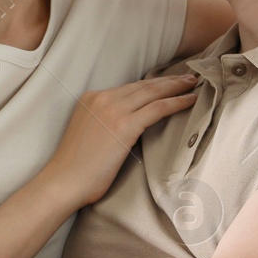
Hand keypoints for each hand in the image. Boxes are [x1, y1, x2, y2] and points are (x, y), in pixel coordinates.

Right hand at [45, 74, 200, 206]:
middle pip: (143, 85)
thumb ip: (106, 122)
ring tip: (193, 84)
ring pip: (153, 92)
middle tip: (188, 77)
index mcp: (91, 98)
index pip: (129, 87)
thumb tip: (129, 126)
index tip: (168, 82)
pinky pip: (158, 108)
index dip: (152, 84)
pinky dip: (177, 102)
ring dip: (176, 87)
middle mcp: (102, 98)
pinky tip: (191, 100)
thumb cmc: (75, 167)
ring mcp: (113, 110)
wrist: (64, 180)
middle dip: (168, 80)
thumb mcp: (89, 132)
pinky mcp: (125, 125)